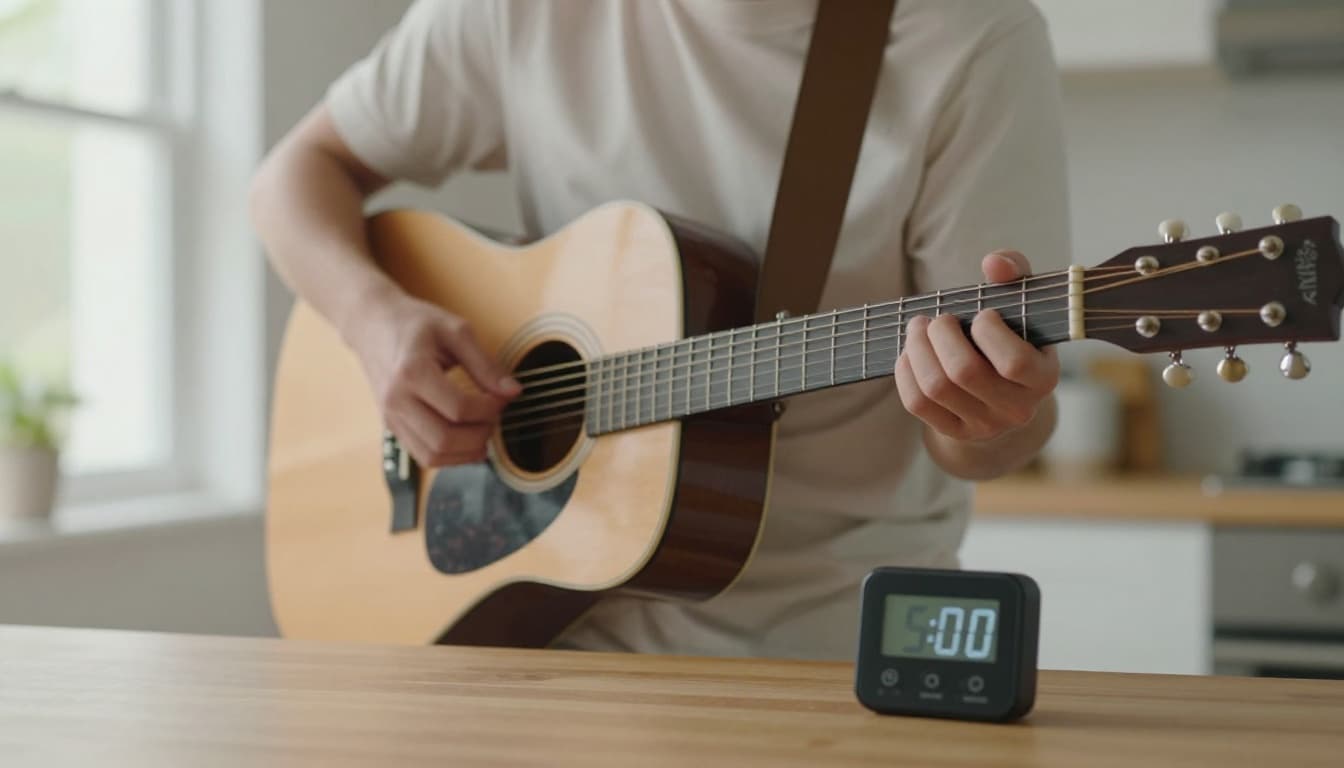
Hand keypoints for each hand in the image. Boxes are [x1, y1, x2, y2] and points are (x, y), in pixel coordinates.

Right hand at [348, 291, 520, 466]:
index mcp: (412, 372)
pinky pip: (423, 456)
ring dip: (466, 452)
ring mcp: (391, 417)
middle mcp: (396, 400)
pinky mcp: (392, 426)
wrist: (372, 324)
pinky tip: (467, 440)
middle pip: (444, 440)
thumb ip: (486, 364)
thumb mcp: (456, 332)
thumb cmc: (415, 323)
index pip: (459, 408)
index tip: (504, 397)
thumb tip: (513, 392)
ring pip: (432, 456)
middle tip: (495, 416)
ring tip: (484, 429)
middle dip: (480, 435)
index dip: (491, 408)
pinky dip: (450, 456)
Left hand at [894, 251, 1059, 442]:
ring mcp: (984, 425)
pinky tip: (910, 353)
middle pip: (964, 372)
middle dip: (941, 334)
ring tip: (919, 328)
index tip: (982, 315)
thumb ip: (1015, 273)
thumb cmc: (1014, 336)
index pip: (1013, 362)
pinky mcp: (954, 431)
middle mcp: (1017, 409)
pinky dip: (905, 372)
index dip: (988, 332)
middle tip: (939, 318)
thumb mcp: (1024, 303)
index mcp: (1043, 379)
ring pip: (936, 387)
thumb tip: (993, 262)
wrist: (1006, 392)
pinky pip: (917, 403)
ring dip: (917, 348)